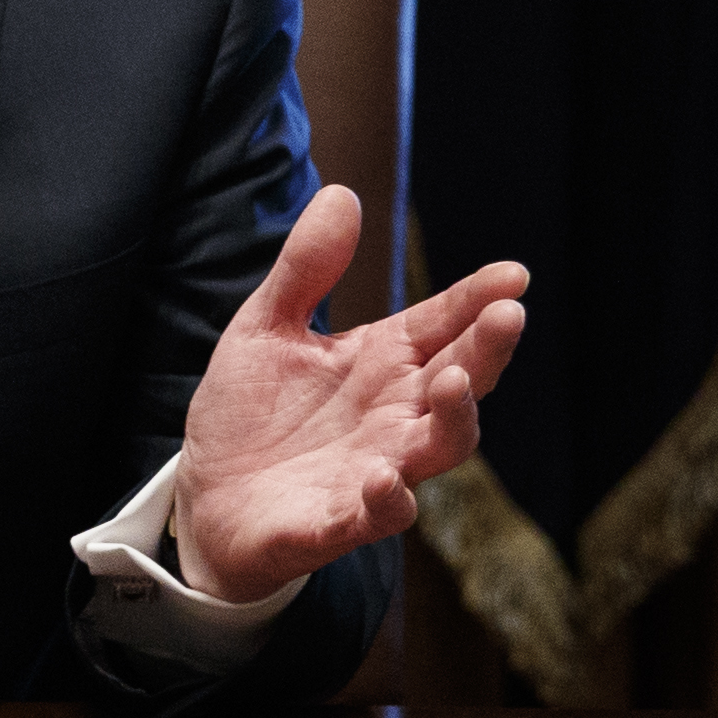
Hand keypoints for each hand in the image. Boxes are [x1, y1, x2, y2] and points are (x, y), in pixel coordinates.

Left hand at [168, 188, 530, 601]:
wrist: (204, 502)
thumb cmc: (251, 416)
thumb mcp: (265, 328)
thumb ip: (305, 270)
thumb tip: (342, 194)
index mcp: (383, 363)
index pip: (444, 324)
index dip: (478, 299)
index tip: (513, 275)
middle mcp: (394, 416)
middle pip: (461, 381)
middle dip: (487, 350)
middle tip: (507, 316)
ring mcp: (374, 471)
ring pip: (439, 447)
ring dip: (454, 418)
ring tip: (453, 381)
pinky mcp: (338, 523)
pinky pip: (378, 516)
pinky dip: (387, 500)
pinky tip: (386, 478)